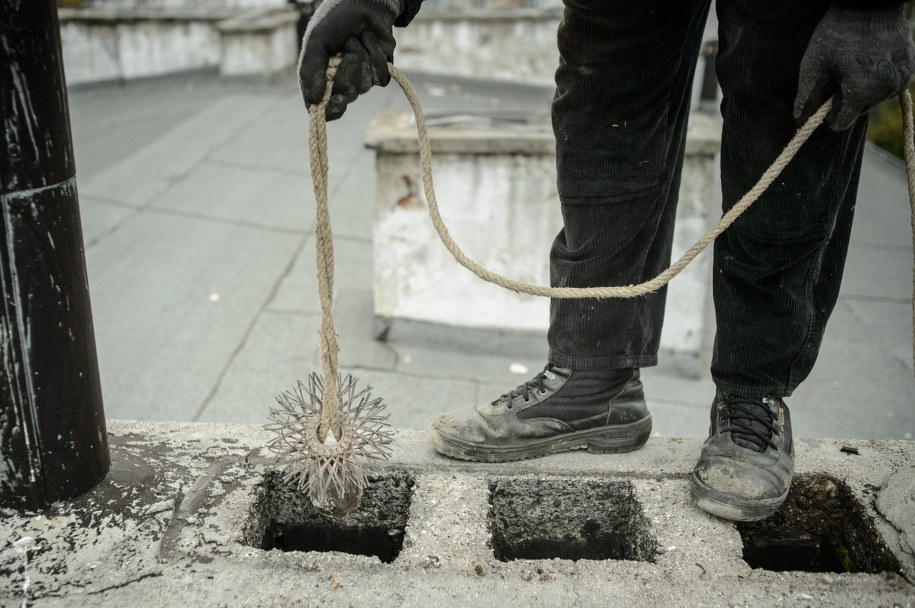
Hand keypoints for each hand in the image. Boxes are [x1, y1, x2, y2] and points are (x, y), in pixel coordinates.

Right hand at [299, 0, 407, 119]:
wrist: (364, 3)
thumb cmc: (335, 20)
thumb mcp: (316, 41)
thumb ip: (311, 70)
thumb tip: (314, 101)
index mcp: (320, 78)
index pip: (323, 108)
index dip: (331, 109)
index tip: (337, 100)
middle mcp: (339, 83)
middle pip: (346, 96)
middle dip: (347, 71)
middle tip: (345, 49)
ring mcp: (360, 79)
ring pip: (364, 86)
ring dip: (361, 57)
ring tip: (356, 40)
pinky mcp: (379, 73)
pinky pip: (380, 77)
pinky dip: (376, 56)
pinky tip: (369, 41)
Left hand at [794, 5, 914, 130]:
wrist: (871, 4)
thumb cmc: (838, 33)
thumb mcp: (814, 64)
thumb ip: (807, 95)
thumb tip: (800, 120)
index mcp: (861, 92)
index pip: (842, 122)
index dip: (829, 114)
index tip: (825, 99)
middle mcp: (885, 90)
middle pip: (859, 110)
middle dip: (847, 99)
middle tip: (840, 74)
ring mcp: (901, 80)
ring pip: (874, 100)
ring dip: (863, 90)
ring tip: (855, 65)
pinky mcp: (910, 69)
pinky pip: (889, 86)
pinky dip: (878, 81)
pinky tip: (870, 63)